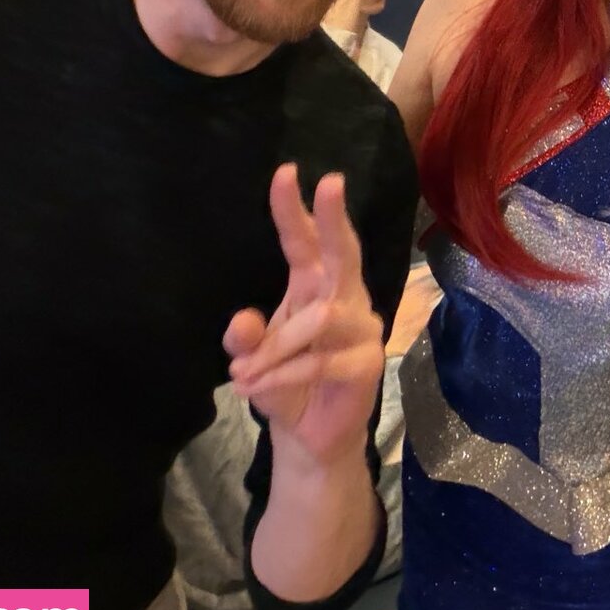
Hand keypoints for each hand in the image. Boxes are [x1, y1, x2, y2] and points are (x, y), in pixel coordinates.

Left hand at [224, 165, 384, 466]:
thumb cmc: (285, 384)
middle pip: (344, 251)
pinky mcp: (368, 363)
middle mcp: (345, 298)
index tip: (285, 172)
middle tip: (330, 182)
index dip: (295, 209)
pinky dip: (281, 375)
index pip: (308, 242)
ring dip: (275, 348)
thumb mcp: (253, 359)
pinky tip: (256, 388)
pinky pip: (320, 359)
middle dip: (335, 217)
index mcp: (316, 287)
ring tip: (243, 374)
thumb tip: (241, 323)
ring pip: (321, 316)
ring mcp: (363, 329)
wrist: (309, 437)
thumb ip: (244, 339)